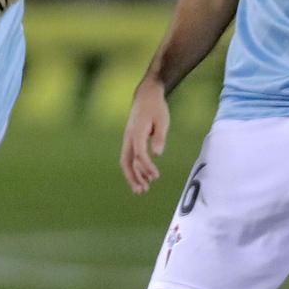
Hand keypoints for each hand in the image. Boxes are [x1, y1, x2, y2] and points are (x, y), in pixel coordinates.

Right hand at [121, 79, 169, 193]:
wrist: (146, 96)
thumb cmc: (156, 108)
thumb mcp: (162, 120)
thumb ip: (159, 137)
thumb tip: (157, 154)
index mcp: (136, 132)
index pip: (139, 154)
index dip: (147, 167)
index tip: (156, 177)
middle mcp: (128, 138)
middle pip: (126, 162)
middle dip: (133, 177)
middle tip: (142, 191)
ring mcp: (128, 140)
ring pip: (127, 162)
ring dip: (134, 176)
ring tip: (143, 190)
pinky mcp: (131, 141)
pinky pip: (131, 158)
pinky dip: (136, 169)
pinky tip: (145, 177)